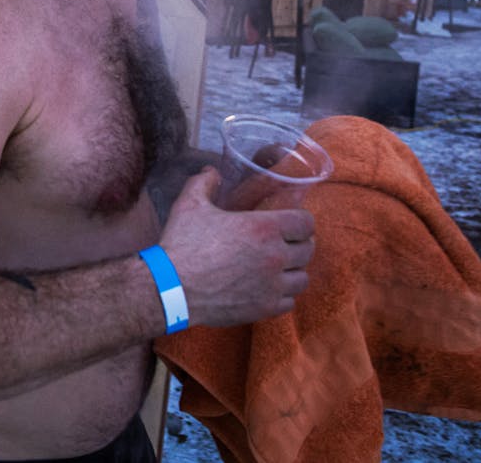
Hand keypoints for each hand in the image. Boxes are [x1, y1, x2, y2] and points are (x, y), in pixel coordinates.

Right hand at [157, 168, 315, 326]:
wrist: (172, 288)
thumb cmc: (182, 244)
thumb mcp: (189, 205)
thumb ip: (204, 182)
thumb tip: (211, 171)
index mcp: (264, 228)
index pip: (306, 222)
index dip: (300, 220)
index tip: (290, 222)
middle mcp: (275, 256)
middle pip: (308, 249)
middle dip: (298, 244)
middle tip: (284, 243)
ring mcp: (273, 285)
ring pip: (302, 278)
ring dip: (293, 271)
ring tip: (278, 268)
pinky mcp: (265, 308)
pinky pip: (290, 302)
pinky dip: (282, 295)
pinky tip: (267, 288)